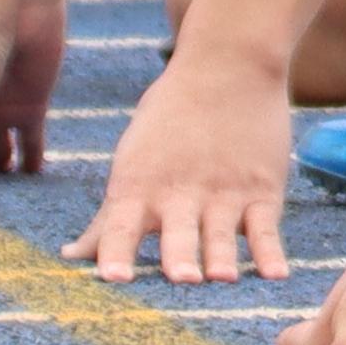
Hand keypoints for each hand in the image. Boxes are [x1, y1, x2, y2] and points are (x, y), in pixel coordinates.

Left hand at [74, 51, 296, 285]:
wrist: (227, 64)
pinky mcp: (262, 190)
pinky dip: (271, 252)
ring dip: (223, 256)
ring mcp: (224, 191)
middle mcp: (180, 192)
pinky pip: (265, 227)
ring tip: (223, 278)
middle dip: (178, 257)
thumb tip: (70, 257)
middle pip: (178, 232)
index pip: (122, 226)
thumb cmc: (168, 120)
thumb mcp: (131, 163)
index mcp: (140, 186)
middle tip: (179, 279)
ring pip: (222, 232)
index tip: (112, 279)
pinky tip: (275, 275)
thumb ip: (107, 218)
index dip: (116, 253)